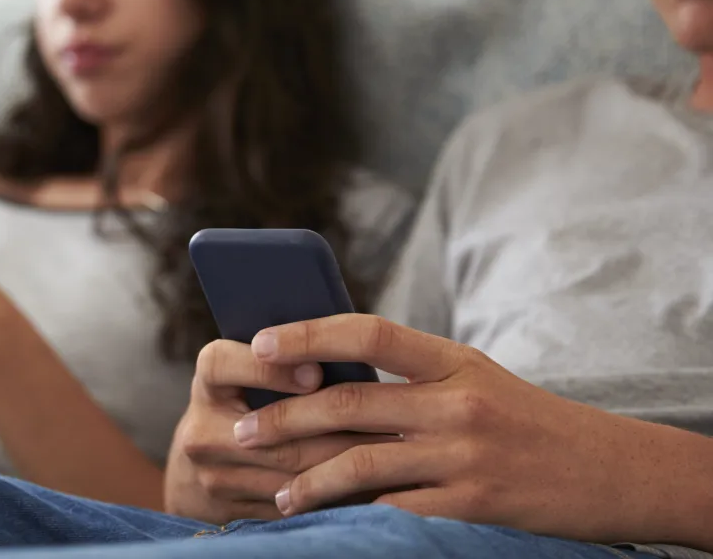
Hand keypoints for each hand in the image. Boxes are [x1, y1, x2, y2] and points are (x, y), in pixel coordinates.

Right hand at [165, 338, 390, 523]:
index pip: (223, 364)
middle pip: (271, 430)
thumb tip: (352, 346)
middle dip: (334, 425)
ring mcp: (212, 475)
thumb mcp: (252, 374)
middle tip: (389, 420)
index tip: (316, 374)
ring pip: (288, 472)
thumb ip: (288, 361)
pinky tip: (369, 485)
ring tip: (392, 453)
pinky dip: (333, 494)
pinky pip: (291, 506)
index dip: (269, 370)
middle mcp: (200, 429)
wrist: (203, 466)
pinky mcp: (228, 511)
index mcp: (208, 380)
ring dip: (343, 464)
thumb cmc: (250, 402)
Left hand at [235, 315, 689, 544]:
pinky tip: (324, 519)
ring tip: (276, 493)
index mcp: (453, 360)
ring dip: (307, 479)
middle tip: (242, 430)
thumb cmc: (528, 422)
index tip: (261, 343)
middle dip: (285, 418)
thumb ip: (412, 378)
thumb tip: (327, 380)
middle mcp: (456, 402)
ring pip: (361, 463)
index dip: (309, 334)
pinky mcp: (472, 502)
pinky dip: (351, 515)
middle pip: (350, 404)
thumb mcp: (476, 380)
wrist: (611, 470)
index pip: (369, 333)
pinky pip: (393, 509)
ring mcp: (464, 454)